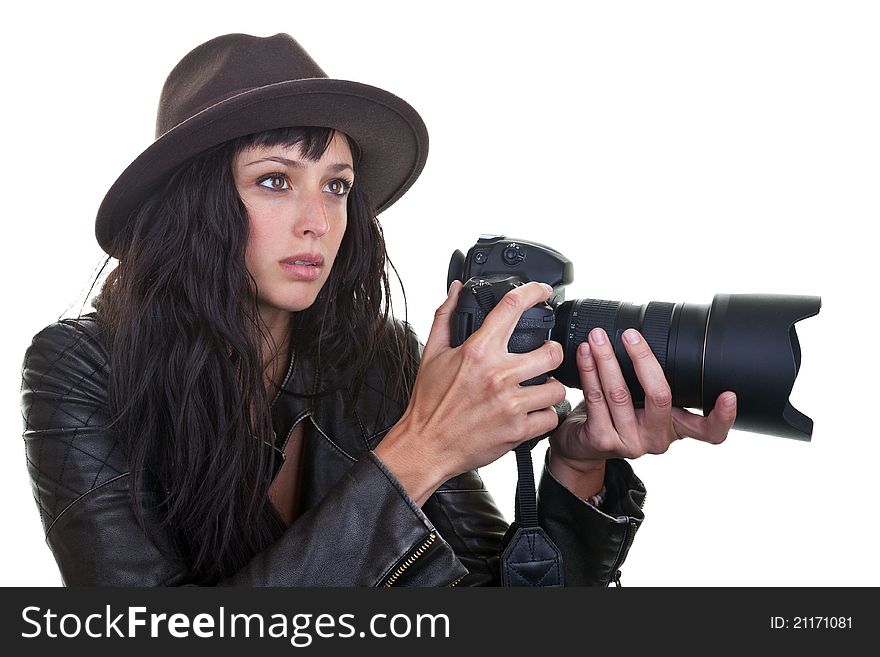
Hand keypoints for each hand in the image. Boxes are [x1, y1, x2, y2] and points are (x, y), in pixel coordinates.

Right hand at [375, 280, 566, 504]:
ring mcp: (510, 404)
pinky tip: (534, 412)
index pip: (512, 308)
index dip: (534, 292)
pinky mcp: (516, 430)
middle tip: (547, 355)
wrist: (425, 445)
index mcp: (478, 351)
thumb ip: (446, 317)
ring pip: (556, 388)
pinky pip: (550, 418)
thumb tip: (456, 290)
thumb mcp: (432, 353)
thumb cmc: (429, 403)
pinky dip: (545, 415)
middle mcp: (497, 375)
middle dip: (553, 351)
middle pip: (551, 352)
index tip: (542, 291)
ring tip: (541, 388)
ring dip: (552, 387)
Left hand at [548, 327, 736, 495]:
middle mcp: (657, 439)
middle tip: (631, 335)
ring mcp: (630, 442)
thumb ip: (654, 385)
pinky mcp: (603, 440)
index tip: (729, 395)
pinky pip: (596, 399)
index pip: (709, 432)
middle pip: (659, 397)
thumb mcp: (643, 404)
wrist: (582, 447)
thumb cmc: (616, 416)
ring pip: (620, 393)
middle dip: (643, 359)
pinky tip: (585, 354)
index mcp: (675, 427)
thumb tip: (651, 335)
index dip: (722, 417)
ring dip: (607, 359)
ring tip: (598, 337)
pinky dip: (589, 371)